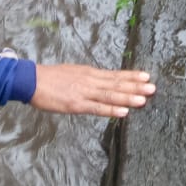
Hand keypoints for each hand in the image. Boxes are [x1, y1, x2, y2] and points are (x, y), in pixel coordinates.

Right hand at [29, 63, 155, 117]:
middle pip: (116, 84)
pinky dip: (111, 110)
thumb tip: (102, 83)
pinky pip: (97, 108)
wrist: (32, 80)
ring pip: (110, 95)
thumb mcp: (74, 74)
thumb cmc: (51, 78)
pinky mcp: (76, 104)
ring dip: (128, 97)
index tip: (146, 76)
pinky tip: (123, 112)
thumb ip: (88, 80)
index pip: (114, 75)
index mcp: (89, 73)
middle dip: (135, 86)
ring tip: (143, 99)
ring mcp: (84, 92)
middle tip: (153, 88)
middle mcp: (90, 81)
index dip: (131, 76)